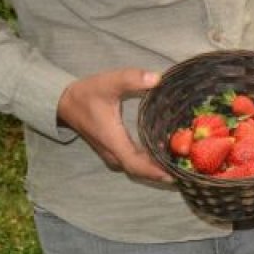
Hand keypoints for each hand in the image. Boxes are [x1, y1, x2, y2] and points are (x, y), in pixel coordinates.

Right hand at [57, 68, 171, 182]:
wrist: (65, 103)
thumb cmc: (87, 93)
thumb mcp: (109, 82)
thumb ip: (131, 78)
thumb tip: (157, 78)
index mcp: (113, 140)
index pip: (136, 164)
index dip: (155, 172)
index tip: (176, 174)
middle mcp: (113, 152)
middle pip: (140, 170)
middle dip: (163, 171)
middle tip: (188, 167)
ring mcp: (112, 154)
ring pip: (137, 168)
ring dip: (157, 168)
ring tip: (182, 162)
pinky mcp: (114, 151)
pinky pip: (134, 162)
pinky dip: (150, 162)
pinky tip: (167, 153)